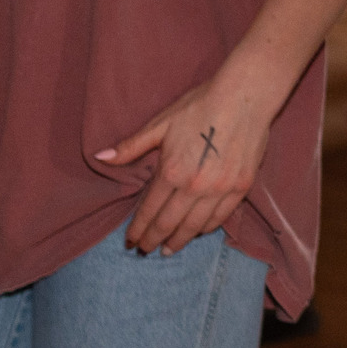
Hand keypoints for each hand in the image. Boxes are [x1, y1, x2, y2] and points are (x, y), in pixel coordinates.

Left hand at [97, 60, 283, 254]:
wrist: (246, 97)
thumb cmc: (201, 106)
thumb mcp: (162, 123)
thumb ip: (132, 146)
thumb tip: (100, 157)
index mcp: (172, 171)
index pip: (150, 210)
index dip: (138, 228)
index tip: (130, 241)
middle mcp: (195, 186)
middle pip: (170, 223)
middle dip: (154, 239)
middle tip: (144, 251)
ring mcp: (221, 189)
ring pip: (196, 225)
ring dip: (180, 240)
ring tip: (169, 250)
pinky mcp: (242, 186)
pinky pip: (221, 216)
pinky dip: (207, 228)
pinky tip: (198, 232)